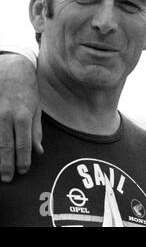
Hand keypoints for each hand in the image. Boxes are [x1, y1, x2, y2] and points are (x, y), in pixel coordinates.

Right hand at [0, 53, 42, 182]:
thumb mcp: (36, 109)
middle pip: (5, 146)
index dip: (22, 160)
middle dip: (6, 165)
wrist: (11, 69)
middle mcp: (6, 116)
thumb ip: (36, 132)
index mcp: (22, 116)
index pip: (23, 145)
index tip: (22, 171)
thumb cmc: (27, 90)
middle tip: (7, 179)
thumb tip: (39, 151)